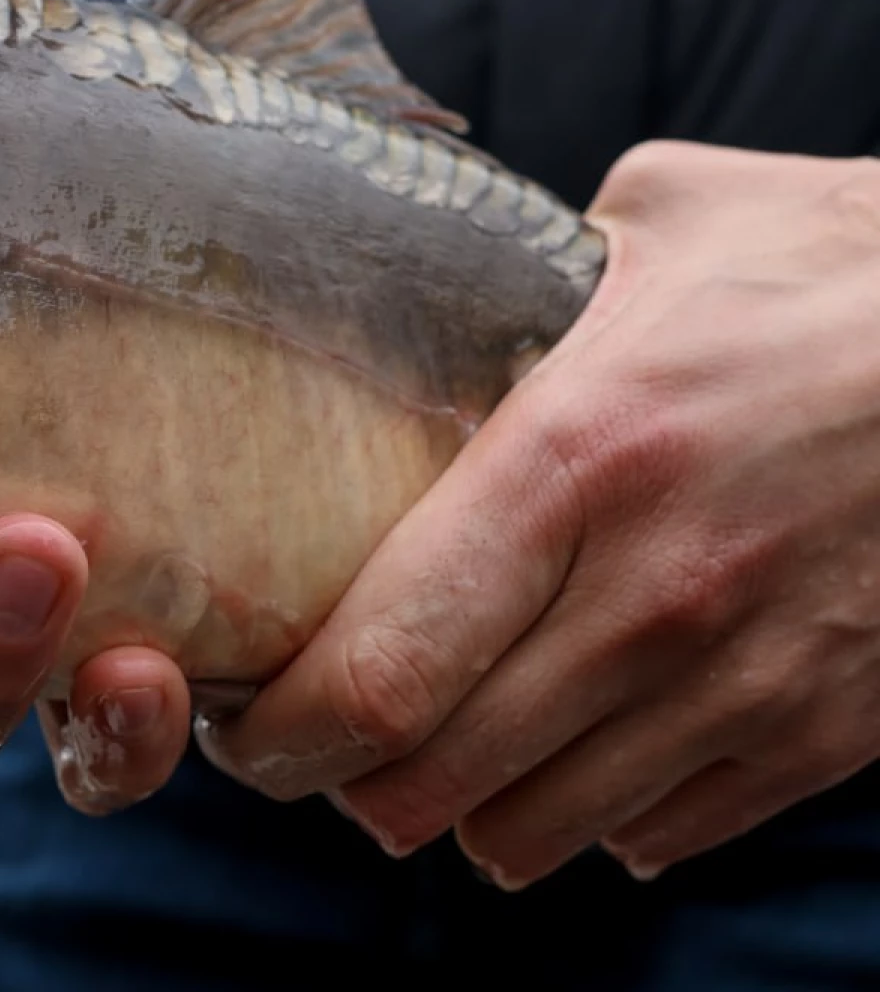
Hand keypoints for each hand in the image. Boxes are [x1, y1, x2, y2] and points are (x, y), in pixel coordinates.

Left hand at [196, 140, 879, 885]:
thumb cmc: (831, 265)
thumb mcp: (654, 225)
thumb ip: (506, 274)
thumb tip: (398, 281)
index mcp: (579, 456)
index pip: (382, 667)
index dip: (281, 731)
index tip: (240, 721)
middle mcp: (658, 592)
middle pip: (433, 778)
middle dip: (344, 781)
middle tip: (314, 741)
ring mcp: (753, 679)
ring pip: (534, 830)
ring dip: (461, 808)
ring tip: (435, 746)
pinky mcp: (831, 733)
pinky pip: (656, 836)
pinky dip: (588, 812)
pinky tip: (569, 745)